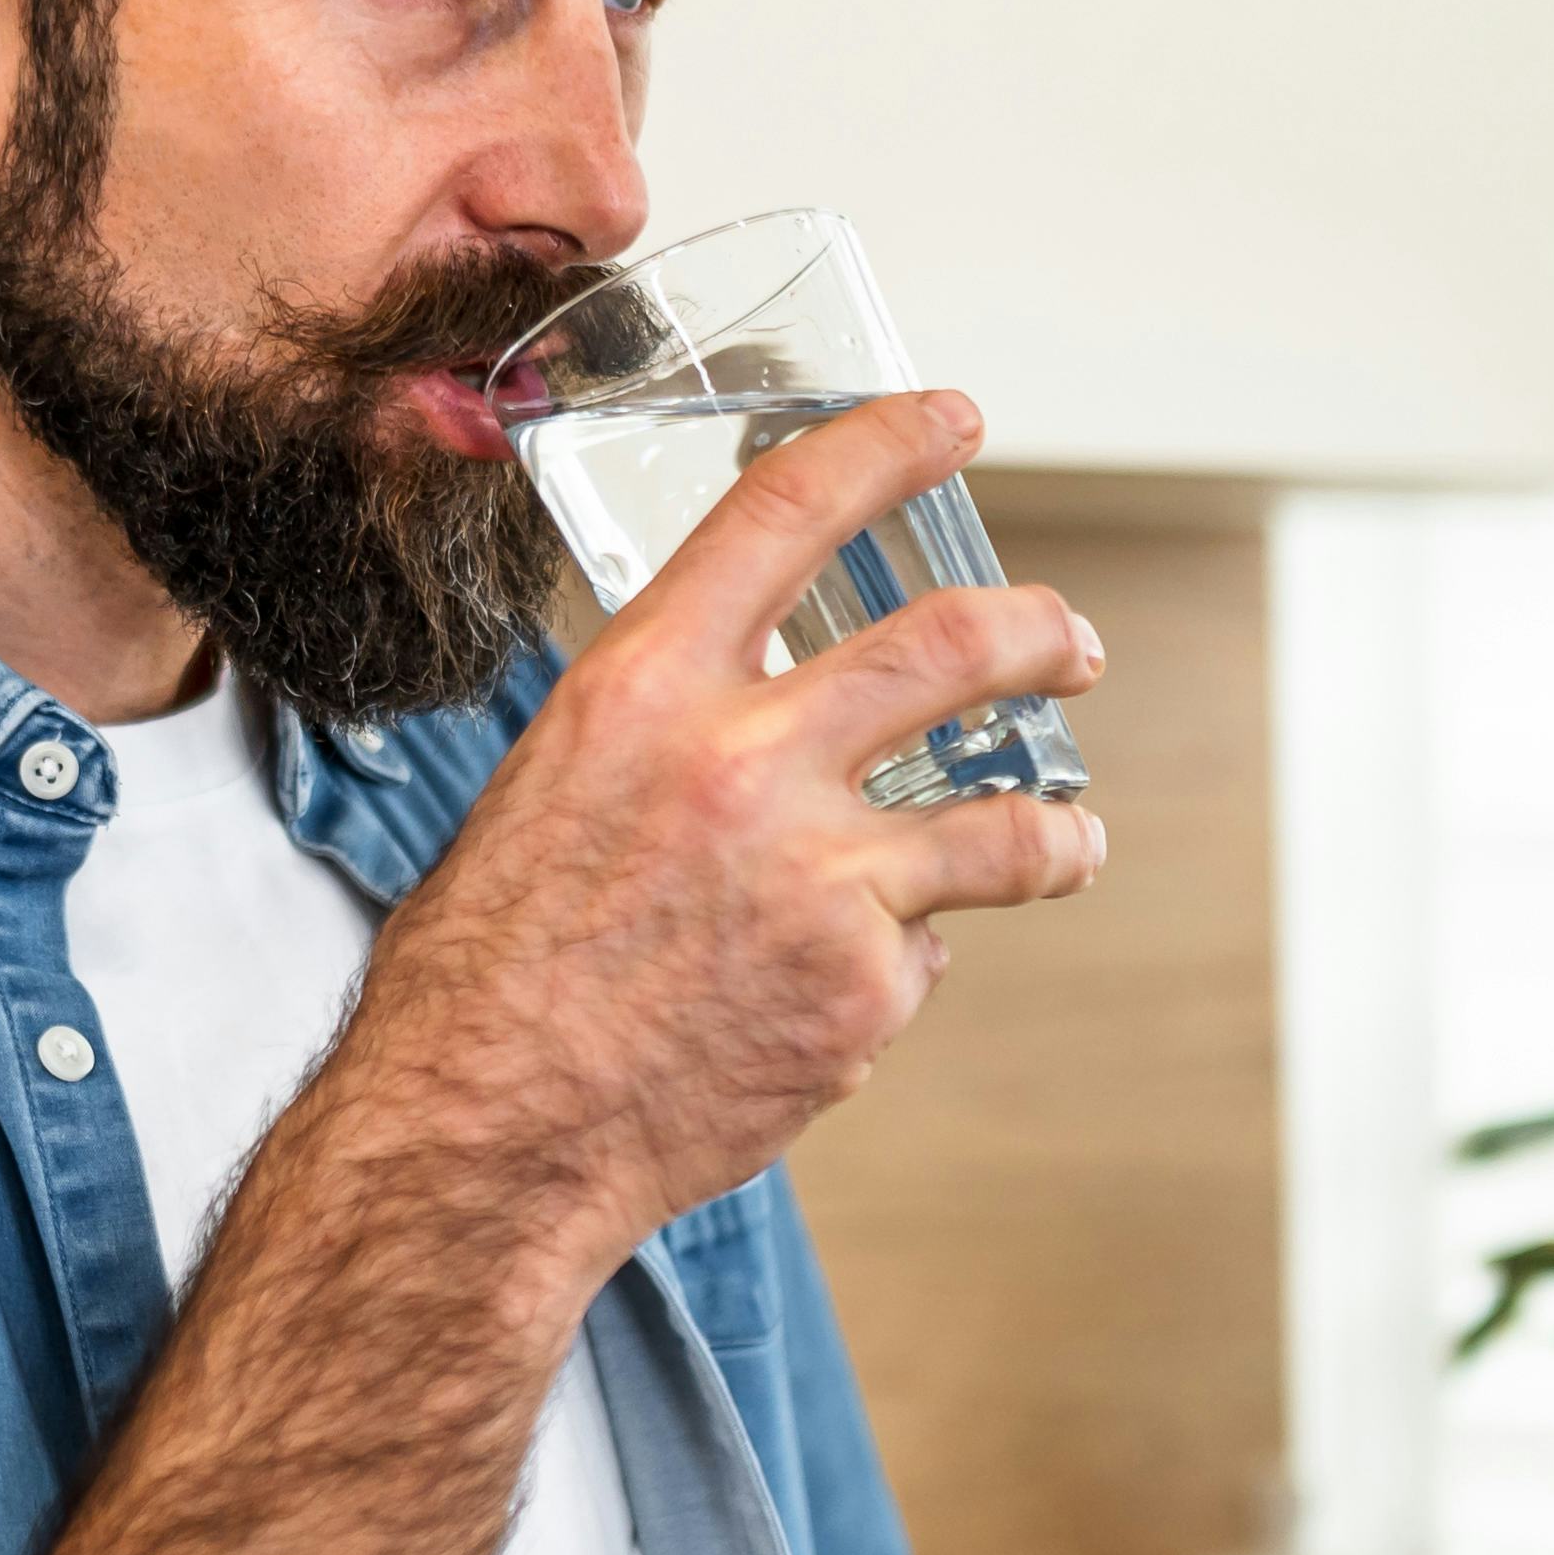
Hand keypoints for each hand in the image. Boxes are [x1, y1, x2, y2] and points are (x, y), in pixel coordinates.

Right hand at [329, 386, 1108, 1258]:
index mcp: (645, 688)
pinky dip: (889, 973)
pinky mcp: (861, 990)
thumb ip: (664, 733)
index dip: (886, 447)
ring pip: (1004, 824)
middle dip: (1037, 633)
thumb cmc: (485, 975)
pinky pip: (917, 957)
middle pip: (952, 646)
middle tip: (1068, 644)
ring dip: (1055, 830)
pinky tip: (829, 1004)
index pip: (788, 511)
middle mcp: (744, 762)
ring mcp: (821, 879)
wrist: (484, 1132)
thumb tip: (758, 709)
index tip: (947, 421)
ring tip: (1067, 841)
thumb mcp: (551, 791)